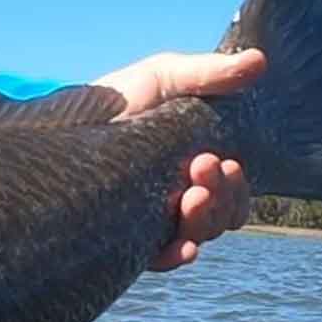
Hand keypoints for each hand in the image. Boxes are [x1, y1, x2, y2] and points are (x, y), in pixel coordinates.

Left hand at [92, 49, 261, 270]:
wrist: (61, 121)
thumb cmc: (116, 98)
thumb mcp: (164, 78)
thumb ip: (209, 73)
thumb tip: (260, 61)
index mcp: (196, 168)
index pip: (233, 193)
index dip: (236, 186)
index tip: (224, 162)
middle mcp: (179, 198)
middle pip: (222, 217)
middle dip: (222, 196)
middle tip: (202, 166)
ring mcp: (153, 220)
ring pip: (198, 235)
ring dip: (205, 220)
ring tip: (190, 196)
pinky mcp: (125, 239)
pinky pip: (160, 259)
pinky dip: (178, 255)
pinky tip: (184, 246)